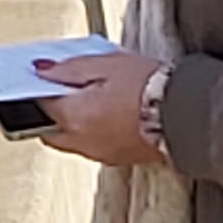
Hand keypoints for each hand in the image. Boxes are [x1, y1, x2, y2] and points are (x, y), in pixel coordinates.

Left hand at [34, 52, 163, 168]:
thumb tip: (42, 70)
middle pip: (49, 130)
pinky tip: (103, 111)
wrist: (184, 114)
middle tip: (59, 88)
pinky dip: (88, 131)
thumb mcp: (105, 64)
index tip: (41, 75)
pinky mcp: (117, 159)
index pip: (40, 105)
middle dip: (47, 111)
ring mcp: (100, 154)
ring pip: (69, 140)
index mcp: (75, 117)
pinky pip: (90, 145)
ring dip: (68, 122)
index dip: (38, 88)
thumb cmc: (147, 86)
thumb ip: (69, 69)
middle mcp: (83, 142)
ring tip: (86, 96)